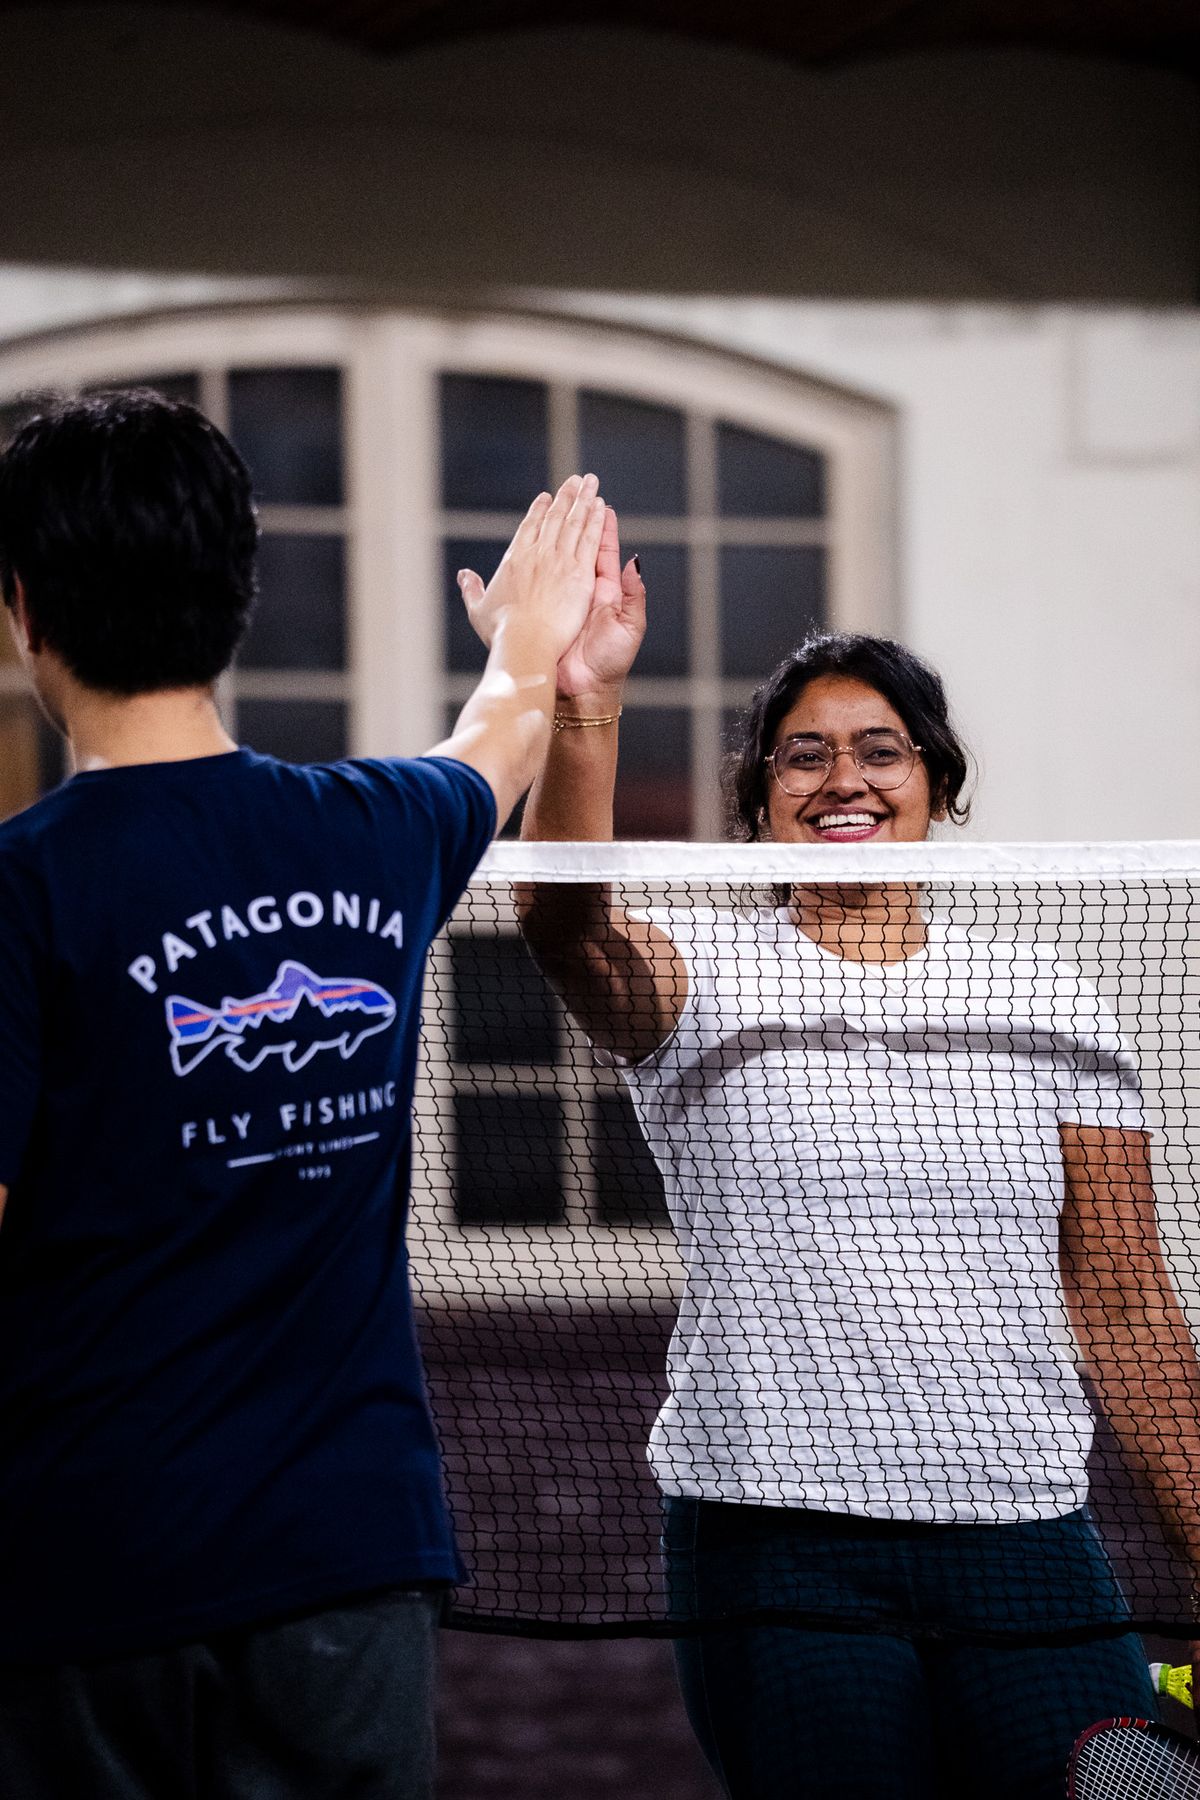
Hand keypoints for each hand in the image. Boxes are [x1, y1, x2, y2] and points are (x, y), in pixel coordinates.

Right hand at [456, 475, 605, 659]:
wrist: (524, 651)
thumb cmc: (501, 638)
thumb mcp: (480, 611)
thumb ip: (473, 590)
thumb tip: (464, 574)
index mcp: (515, 563)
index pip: (531, 529)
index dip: (540, 512)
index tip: (546, 497)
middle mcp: (537, 557)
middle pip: (556, 520)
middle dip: (567, 498)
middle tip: (576, 480)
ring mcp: (559, 562)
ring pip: (574, 524)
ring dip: (584, 501)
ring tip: (590, 483)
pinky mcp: (579, 574)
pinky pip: (590, 540)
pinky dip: (596, 522)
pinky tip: (602, 507)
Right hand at [554, 505, 645, 699]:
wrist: (583, 689)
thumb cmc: (610, 662)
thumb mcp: (630, 626)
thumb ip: (634, 595)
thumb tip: (636, 562)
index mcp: (605, 593)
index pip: (603, 553)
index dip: (602, 529)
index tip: (601, 504)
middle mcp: (585, 592)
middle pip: (582, 549)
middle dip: (582, 522)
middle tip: (581, 494)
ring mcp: (565, 599)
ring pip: (563, 558)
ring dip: (563, 532)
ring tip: (562, 506)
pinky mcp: (547, 608)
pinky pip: (544, 577)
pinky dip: (541, 557)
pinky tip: (537, 539)